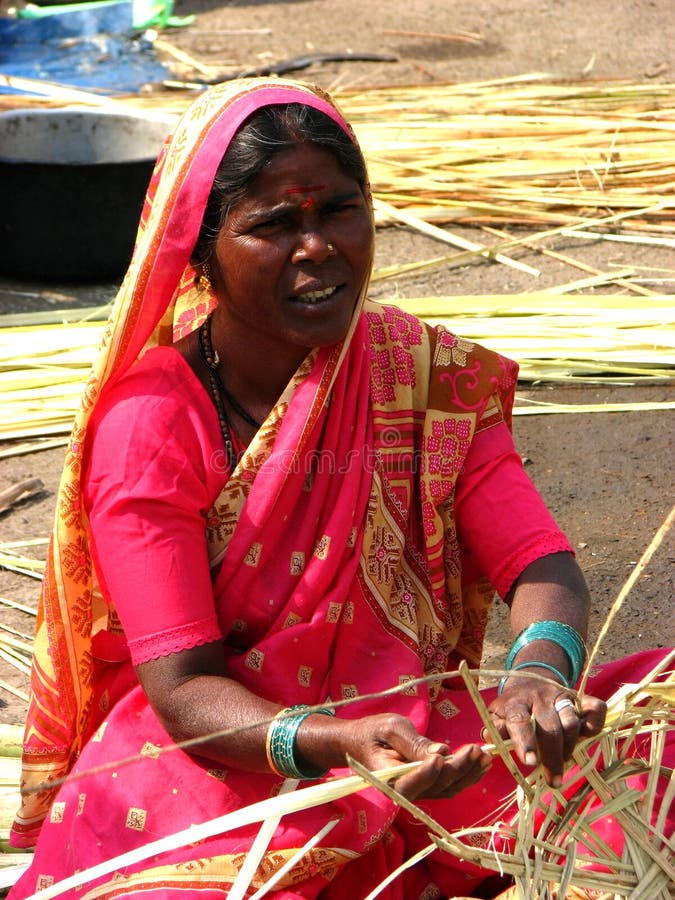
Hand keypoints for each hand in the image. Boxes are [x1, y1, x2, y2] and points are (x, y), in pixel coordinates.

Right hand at [340, 713, 491, 800]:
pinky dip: (466, 776)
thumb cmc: (373, 731)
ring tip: (485, 757)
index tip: (442, 754)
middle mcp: (403, 792)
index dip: (427, 772)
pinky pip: (448, 786)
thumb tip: (441, 751)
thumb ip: (413, 742)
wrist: (361, 742)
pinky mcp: (426, 787)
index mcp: (387, 778)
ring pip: (447, 789)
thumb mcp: (390, 728)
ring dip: (468, 774)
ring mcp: (417, 791)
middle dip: (459, 768)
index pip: (409, 782)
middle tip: (476, 750)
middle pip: (435, 785)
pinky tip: (480, 765)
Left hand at [485, 674, 605, 786]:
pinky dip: (594, 722)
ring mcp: (560, 696)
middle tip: (554, 780)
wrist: (528, 680)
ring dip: (569, 745)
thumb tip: (492, 748)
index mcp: (515, 703)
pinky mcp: (577, 697)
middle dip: (552, 756)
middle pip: (549, 727)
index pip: (519, 720)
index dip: (525, 741)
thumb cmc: (511, 708)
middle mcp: (538, 698)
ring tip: (564, 762)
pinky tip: (588, 735)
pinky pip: (593, 707)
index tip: (529, 762)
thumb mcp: (497, 716)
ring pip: (571, 721)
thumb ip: (496, 731)